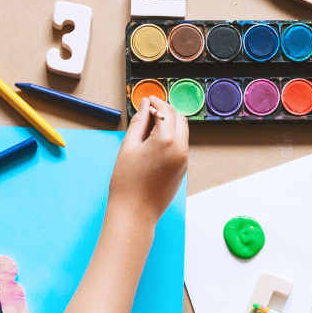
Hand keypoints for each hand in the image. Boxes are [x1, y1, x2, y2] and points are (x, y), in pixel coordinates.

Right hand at [107, 96, 187, 220]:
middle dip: (166, 111)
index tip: (147, 100)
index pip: (166, 111)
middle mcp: (181, 149)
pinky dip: (171, 138)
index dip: (156, 102)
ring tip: (148, 129)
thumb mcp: (129, 146)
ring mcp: (184, 160)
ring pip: (182, 132)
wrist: (135, 212)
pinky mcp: (183, 170)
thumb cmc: (127, 182)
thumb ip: (139, 121)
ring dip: (169, 125)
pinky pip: (181, 146)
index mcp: (167, 140)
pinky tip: (154, 144)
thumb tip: (145, 104)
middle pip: (179, 118)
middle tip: (148, 112)